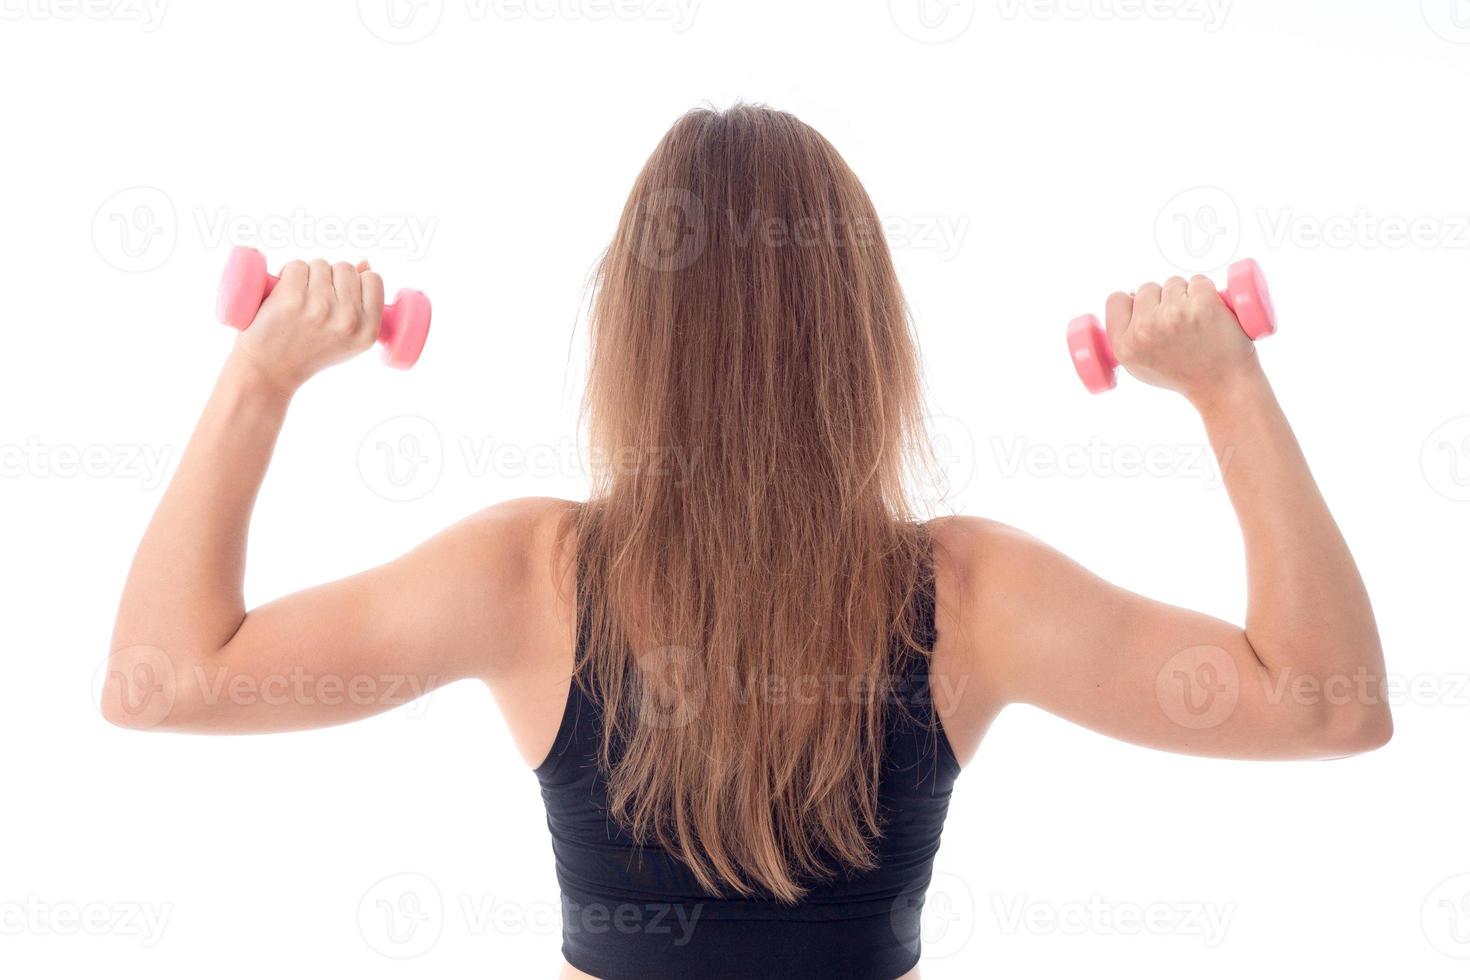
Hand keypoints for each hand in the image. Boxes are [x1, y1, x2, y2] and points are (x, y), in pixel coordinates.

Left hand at [232, 258, 383, 391]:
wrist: (270, 371)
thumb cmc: (308, 352)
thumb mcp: (347, 338)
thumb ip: (362, 304)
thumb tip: (364, 263)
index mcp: (368, 331)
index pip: (373, 279)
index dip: (355, 281)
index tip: (340, 296)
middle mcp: (348, 320)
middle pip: (346, 268)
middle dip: (330, 278)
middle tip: (315, 302)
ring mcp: (320, 308)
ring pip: (320, 264)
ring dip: (308, 276)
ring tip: (299, 301)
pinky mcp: (292, 298)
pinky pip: (296, 265)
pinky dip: (287, 273)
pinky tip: (283, 294)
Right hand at [1104, 276, 1260, 404]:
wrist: (1223, 387)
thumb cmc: (1186, 376)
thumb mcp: (1140, 367)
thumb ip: (1127, 336)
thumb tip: (1131, 299)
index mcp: (1125, 345)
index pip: (1116, 300)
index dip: (1134, 303)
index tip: (1149, 311)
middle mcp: (1145, 330)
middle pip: (1147, 288)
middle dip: (1163, 299)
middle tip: (1178, 324)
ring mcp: (1173, 315)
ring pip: (1173, 283)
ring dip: (1185, 295)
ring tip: (1196, 322)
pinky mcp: (1202, 304)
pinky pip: (1199, 281)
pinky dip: (1207, 292)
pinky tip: (1210, 314)